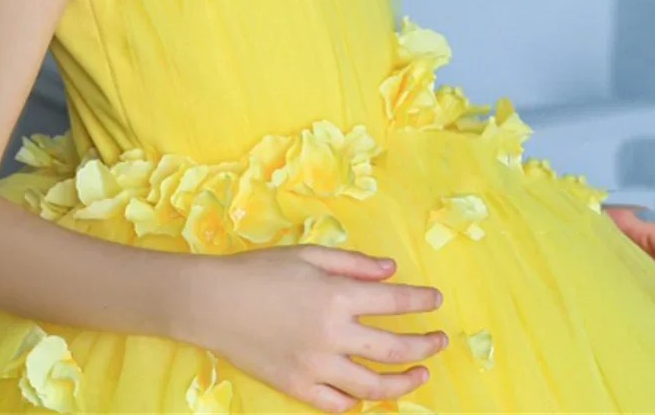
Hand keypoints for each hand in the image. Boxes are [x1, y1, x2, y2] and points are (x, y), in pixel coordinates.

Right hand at [172, 244, 447, 413]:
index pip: (396, 302)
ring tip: (419, 375)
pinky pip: (337, 404)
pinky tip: (368, 395)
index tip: (437, 301)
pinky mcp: (297, 388)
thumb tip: (391, 270)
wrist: (213, 302)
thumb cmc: (261, 269)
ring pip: (373, 386)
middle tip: (440, 341)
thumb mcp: (310, 254)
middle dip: (425, 346)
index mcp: (338, 297)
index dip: (421, 301)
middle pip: (394, 348)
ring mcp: (317, 368)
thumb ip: (354, 264)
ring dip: (404, 382)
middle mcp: (334, 336)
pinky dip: (357, 402)